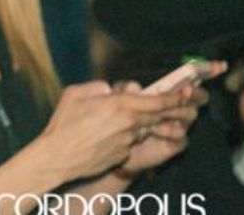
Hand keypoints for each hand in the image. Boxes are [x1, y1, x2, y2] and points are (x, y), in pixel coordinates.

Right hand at [36, 80, 187, 181]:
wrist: (58, 157)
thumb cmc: (62, 125)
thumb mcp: (74, 94)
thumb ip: (96, 86)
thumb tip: (109, 89)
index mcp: (119, 105)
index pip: (157, 101)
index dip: (175, 96)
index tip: (185, 92)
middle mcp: (129, 124)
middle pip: (157, 115)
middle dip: (168, 110)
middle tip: (178, 105)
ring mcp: (128, 142)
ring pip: (142, 129)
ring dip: (141, 124)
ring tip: (122, 121)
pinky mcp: (124, 156)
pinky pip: (129, 142)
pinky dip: (125, 138)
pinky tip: (105, 137)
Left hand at [114, 82, 204, 176]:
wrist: (115, 146)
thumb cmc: (119, 120)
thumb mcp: (117, 100)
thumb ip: (123, 90)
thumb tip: (131, 86)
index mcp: (166, 94)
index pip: (187, 81)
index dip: (200, 74)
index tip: (210, 69)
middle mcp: (177, 108)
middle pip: (198, 97)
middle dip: (194, 93)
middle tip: (185, 90)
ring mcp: (178, 126)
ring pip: (190, 115)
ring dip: (176, 111)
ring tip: (158, 113)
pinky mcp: (174, 144)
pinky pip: (181, 137)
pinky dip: (169, 132)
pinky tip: (154, 131)